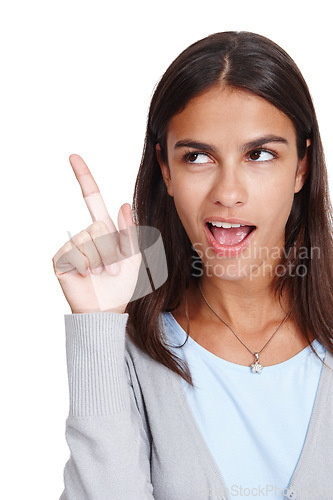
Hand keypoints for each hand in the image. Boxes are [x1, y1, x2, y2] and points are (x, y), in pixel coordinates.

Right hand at [52, 154, 141, 313]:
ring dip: (102, 260)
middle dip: (112, 250)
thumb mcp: (135, 256)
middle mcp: (86, 235)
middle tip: (114, 268)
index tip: (74, 157)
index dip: (84, 178)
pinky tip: (88, 275)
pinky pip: (77, 252)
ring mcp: (72, 246)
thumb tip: (122, 204)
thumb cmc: (122, 285)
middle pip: (98, 225)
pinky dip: (88, 265)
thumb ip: (130, 231)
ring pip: (89, 239)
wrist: (110, 310)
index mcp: (104, 231)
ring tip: (103, 273)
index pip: (93, 199)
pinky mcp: (61, 259)